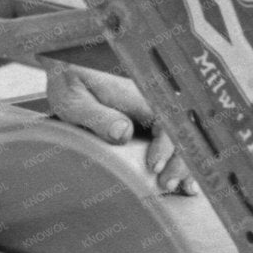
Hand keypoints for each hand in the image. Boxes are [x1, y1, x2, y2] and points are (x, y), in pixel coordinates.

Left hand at [15, 0, 193, 196]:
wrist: (67, 63)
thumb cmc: (70, 81)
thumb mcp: (75, 100)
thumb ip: (98, 116)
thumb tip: (123, 132)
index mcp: (135, 93)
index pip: (164, 120)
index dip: (166, 146)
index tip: (154, 168)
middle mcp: (150, 100)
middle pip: (179, 130)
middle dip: (180, 160)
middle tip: (167, 185)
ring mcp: (152, 108)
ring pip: (181, 135)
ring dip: (184, 162)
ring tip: (180, 188)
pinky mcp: (149, 117)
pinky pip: (172, 136)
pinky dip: (179, 159)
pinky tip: (183, 180)